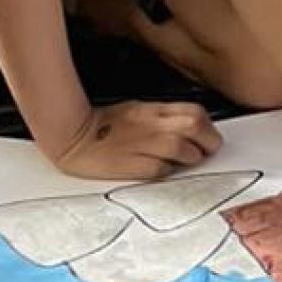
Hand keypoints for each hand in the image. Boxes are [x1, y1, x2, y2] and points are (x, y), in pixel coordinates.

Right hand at [51, 99, 219, 182]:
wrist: (73, 138)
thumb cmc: (102, 127)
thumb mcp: (135, 110)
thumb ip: (163, 119)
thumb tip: (187, 129)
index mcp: (152, 110)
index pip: (195, 112)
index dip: (208, 127)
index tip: (208, 137)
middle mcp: (152, 125)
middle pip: (196, 126)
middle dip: (209, 141)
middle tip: (206, 151)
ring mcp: (144, 145)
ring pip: (184, 149)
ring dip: (191, 158)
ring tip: (184, 162)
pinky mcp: (136, 166)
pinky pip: (163, 170)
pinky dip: (168, 171)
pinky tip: (162, 169)